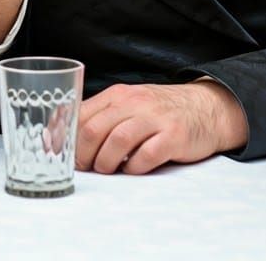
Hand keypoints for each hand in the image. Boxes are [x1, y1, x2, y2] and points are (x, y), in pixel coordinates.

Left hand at [76, 80, 248, 174]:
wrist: (205, 108)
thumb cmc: (159, 111)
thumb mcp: (128, 105)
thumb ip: (102, 117)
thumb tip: (67, 138)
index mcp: (117, 95)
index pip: (81, 113)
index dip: (66, 137)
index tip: (60, 154)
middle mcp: (133, 102)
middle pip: (95, 128)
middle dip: (83, 154)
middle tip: (85, 168)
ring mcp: (154, 118)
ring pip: (117, 140)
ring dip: (106, 162)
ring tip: (106, 170)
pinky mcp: (173, 136)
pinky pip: (147, 155)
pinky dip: (134, 167)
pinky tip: (132, 170)